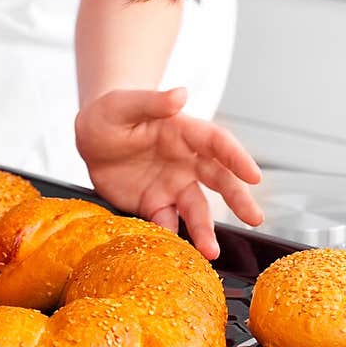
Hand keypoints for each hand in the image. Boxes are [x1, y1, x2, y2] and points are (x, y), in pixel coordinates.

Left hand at [74, 87, 262, 259]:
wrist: (91, 138)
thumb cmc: (110, 114)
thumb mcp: (123, 104)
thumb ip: (152, 101)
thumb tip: (181, 93)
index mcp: (183, 132)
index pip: (217, 142)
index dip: (236, 157)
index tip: (254, 175)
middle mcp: (186, 161)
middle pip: (219, 179)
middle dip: (238, 198)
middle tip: (254, 219)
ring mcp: (172, 186)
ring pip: (196, 210)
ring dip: (205, 230)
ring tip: (211, 252)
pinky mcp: (155, 206)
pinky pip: (168, 224)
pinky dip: (172, 238)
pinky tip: (175, 253)